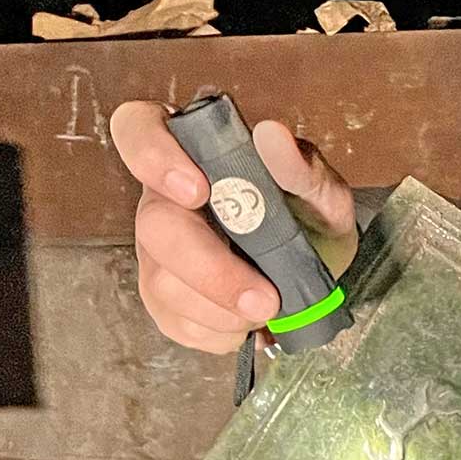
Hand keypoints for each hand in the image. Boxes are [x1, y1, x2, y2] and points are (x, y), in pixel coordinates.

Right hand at [111, 100, 360, 353]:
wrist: (321, 270)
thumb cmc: (312, 217)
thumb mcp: (323, 191)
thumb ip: (301, 166)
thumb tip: (272, 135)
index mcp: (193, 153)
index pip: (138, 129)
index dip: (152, 156)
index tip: (197, 190)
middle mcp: (164, 199)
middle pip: (154, 225)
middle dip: (210, 268)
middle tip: (264, 299)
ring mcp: (157, 251)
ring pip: (161, 281)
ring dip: (220, 307)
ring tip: (268, 310)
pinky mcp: (165, 299)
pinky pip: (175, 321)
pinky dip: (218, 331)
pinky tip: (246, 324)